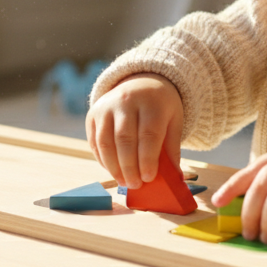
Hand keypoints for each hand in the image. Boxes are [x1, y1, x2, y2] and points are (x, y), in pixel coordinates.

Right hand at [86, 73, 182, 188]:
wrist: (141, 82)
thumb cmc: (160, 107)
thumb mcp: (174, 121)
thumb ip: (172, 147)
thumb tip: (174, 178)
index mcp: (151, 102)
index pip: (148, 134)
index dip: (147, 159)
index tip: (149, 178)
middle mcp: (126, 101)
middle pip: (124, 139)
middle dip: (129, 167)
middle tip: (135, 185)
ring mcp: (106, 107)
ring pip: (105, 142)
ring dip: (114, 167)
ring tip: (124, 182)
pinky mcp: (92, 114)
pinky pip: (95, 142)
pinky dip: (103, 160)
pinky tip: (113, 171)